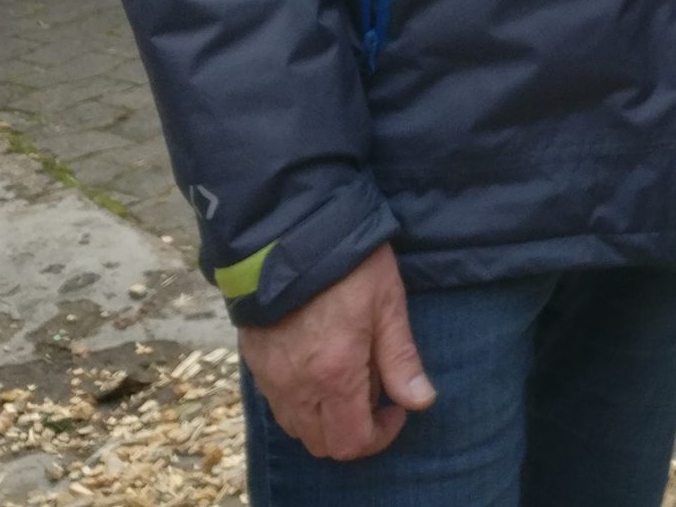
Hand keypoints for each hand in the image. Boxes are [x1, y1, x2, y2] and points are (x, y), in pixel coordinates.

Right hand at [237, 243, 434, 460]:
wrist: (290, 232)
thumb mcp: (388, 305)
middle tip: (376, 394)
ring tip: (350, 378)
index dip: (380, 436)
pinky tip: (320, 366)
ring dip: (325, 419)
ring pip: (296, 427)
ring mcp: (270, 377)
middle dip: (353, 432)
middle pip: (321, 443)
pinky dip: (302, 401)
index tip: (397, 407)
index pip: (351, 442)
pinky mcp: (254, 361)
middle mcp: (296, 387)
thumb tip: (421, 401)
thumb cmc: (349, 265)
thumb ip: (401, 360)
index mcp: (334, 376)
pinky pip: (277, 402)